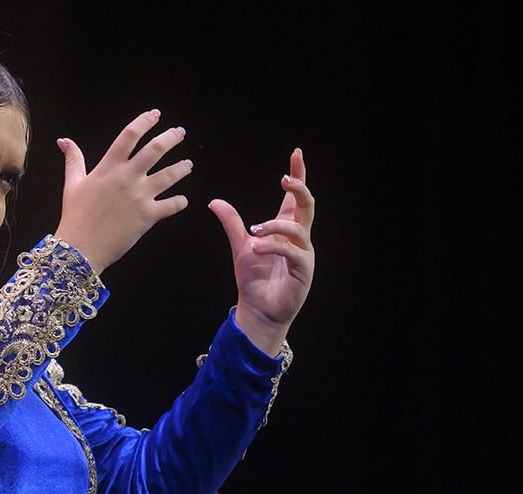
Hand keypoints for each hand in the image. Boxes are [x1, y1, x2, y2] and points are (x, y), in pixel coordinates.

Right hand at [54, 109, 192, 274]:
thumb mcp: (72, 184)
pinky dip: (180, 201)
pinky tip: (183, 199)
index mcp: (109, 167)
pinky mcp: (148, 216)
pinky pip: (172, 205)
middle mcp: (127, 178)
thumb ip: (74, 159)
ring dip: (182, 167)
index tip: (155, 115)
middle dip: (171, 138)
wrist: (81, 247)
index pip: (130, 135)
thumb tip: (64, 140)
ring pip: (169, 175)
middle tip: (180, 133)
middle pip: (155, 149)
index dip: (145, 121)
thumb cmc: (75, 215)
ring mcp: (140, 196)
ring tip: (188, 164)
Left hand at [208, 148, 315, 356]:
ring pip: (298, 228)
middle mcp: (298, 239)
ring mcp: (304, 254)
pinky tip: (258, 248)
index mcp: (285, 230)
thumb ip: (232, 223)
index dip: (298, 176)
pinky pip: (293, 252)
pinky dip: (274, 246)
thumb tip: (214, 201)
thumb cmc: (253, 279)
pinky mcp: (304, 270)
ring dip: (275, 225)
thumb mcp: (240, 245)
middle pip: (307, 206)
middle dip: (300, 189)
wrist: (256, 309)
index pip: (294, 198)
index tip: (296, 154)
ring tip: (255, 230)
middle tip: (286, 179)